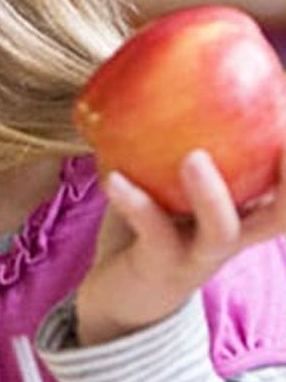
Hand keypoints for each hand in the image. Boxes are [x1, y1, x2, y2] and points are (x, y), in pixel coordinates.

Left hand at [76, 147, 285, 346]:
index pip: (284, 185)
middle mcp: (232, 235)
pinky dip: (135, 204)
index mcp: (243, 212)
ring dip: (211, 192)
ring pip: (222, 228)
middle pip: (283, 213)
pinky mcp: (161, 268)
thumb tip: (150, 80)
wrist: (117, 301)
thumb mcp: (165, 187)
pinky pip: (153, 234)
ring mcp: (199, 256)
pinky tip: (112, 178)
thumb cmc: (146, 233)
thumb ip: (167, 147)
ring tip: (193, 155)